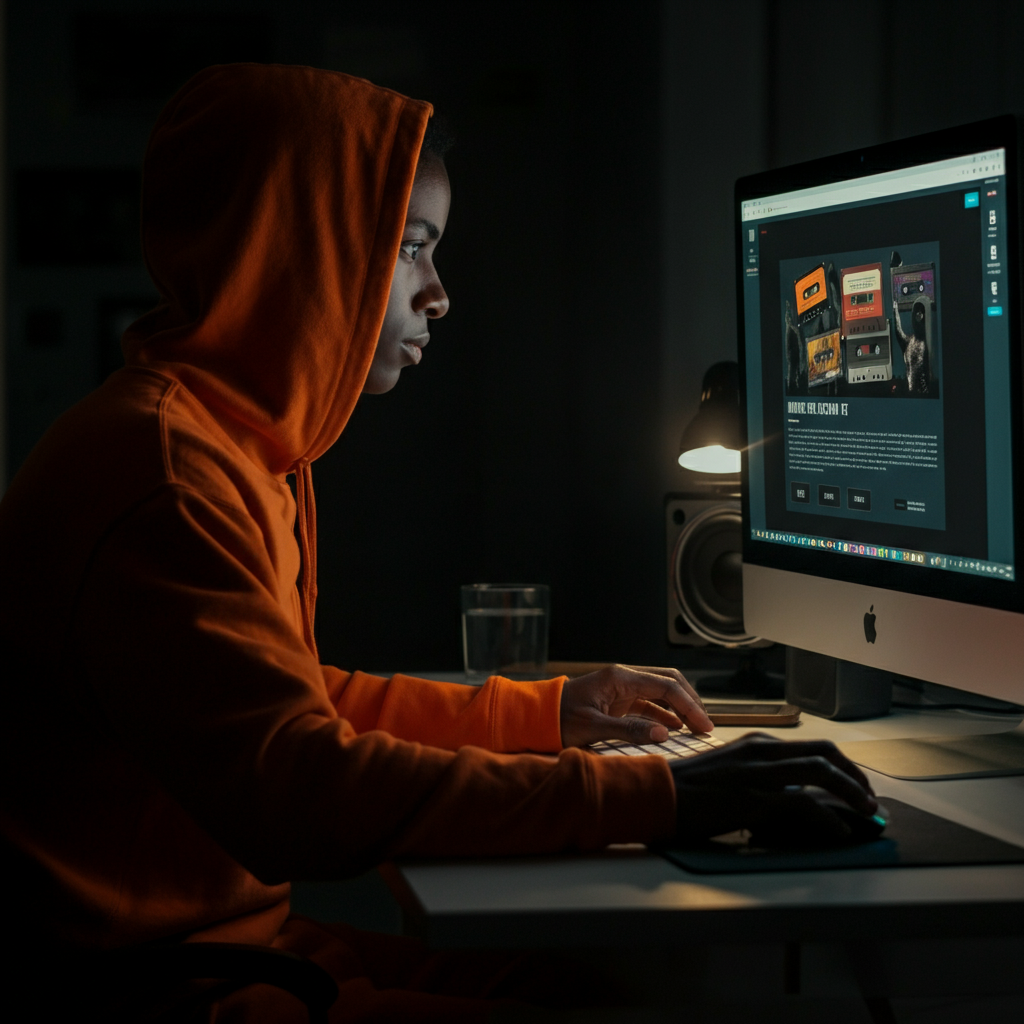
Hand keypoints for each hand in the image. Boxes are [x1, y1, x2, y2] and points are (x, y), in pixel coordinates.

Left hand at [558, 664, 712, 747]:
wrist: (536, 716)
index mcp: (620, 678)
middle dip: (690, 702)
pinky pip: (649, 704)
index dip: (688, 705)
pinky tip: (675, 728)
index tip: (704, 725)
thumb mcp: (593, 726)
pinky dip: (664, 715)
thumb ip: (628, 729)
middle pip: (668, 682)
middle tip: (706, 726)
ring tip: (696, 729)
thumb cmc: (559, 718)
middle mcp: (624, 679)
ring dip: (680, 708)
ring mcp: (622, 689)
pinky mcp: (618, 701)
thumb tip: (664, 733)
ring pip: (661, 693)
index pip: (665, 686)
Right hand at [668, 732, 876, 842]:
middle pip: (825, 753)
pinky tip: (839, 832)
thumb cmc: (686, 789)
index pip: (813, 746)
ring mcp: (759, 772)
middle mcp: (762, 750)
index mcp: (756, 743)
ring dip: (852, 793)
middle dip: (855, 775)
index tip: (856, 784)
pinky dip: (828, 819)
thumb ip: (758, 777)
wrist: (656, 794)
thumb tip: (788, 799)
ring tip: (867, 812)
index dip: (842, 765)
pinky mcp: (754, 796)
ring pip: (822, 772)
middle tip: (869, 798)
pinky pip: (804, 805)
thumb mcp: (728, 772)